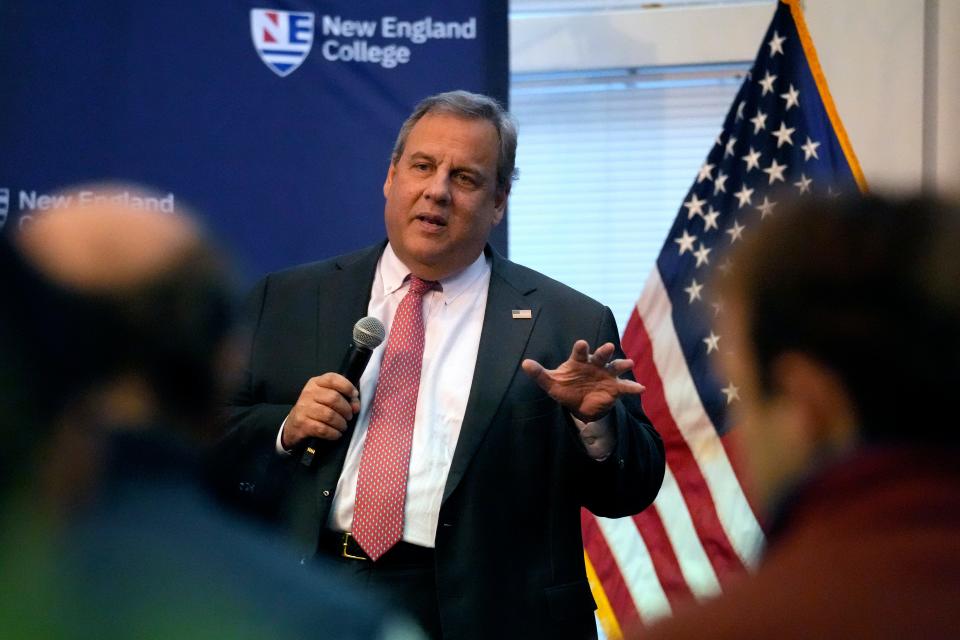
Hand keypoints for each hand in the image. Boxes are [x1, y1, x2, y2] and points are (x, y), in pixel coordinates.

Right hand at [282, 373, 359, 448]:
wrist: (293, 425)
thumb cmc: (314, 410)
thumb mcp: (326, 399)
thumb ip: (344, 398)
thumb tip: (355, 407)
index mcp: (316, 383)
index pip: (333, 379)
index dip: (347, 386)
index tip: (354, 395)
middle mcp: (308, 393)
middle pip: (334, 398)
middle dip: (346, 409)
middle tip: (349, 417)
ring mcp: (304, 408)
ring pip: (329, 415)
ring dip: (341, 423)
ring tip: (343, 426)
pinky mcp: (302, 423)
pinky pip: (323, 429)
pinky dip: (333, 433)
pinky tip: (336, 434)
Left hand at [521, 340, 644, 422]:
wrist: (579, 404)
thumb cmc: (565, 388)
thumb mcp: (551, 383)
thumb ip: (539, 373)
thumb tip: (524, 364)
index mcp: (579, 361)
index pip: (580, 352)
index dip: (581, 348)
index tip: (581, 344)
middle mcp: (595, 364)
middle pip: (600, 355)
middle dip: (604, 351)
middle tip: (608, 347)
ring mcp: (606, 375)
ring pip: (615, 366)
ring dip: (621, 364)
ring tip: (628, 363)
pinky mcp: (615, 387)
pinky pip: (625, 386)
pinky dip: (633, 387)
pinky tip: (641, 388)